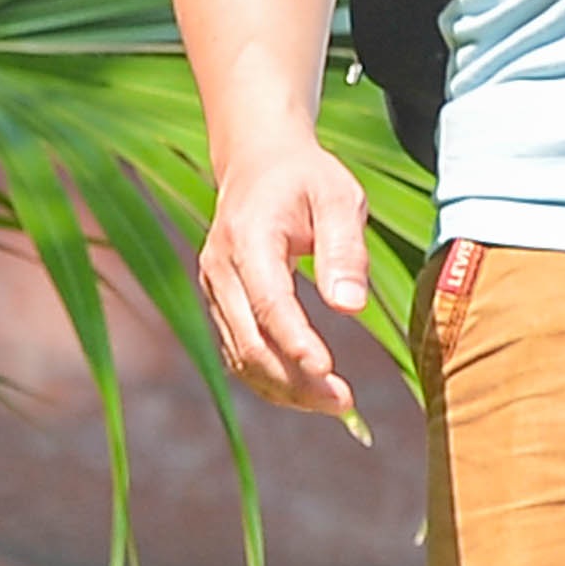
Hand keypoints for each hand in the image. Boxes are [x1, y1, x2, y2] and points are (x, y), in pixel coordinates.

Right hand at [196, 129, 371, 423]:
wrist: (258, 161)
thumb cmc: (307, 179)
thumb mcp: (339, 198)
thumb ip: (344, 250)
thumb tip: (350, 308)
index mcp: (247, 238)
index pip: (268, 302)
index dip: (296, 341)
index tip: (327, 372)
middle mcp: (219, 269)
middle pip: (249, 340)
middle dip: (294, 379)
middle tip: (344, 403)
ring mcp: (214, 289)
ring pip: (240, 356)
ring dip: (284, 387)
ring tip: (334, 404)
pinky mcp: (220, 303)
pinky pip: (239, 351)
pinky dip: (270, 377)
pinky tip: (307, 391)